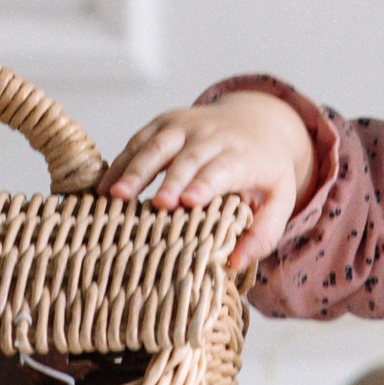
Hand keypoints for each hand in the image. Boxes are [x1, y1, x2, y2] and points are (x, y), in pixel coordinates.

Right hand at [100, 92, 315, 267]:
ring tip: (115, 195)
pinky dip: (121, 162)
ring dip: (136, 169)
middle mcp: (214, 136)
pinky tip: (104, 187)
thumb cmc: (263, 170)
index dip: (205, 183)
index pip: (223, 169)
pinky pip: (139, 141)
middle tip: (155, 205)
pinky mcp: (164, 123)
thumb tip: (234, 263)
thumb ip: (264, 233)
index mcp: (244, 156)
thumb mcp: (279, 200)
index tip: (189, 202)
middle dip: (170, 180)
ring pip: (158, 145)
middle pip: (189, 158)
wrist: (255, 120)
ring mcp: (186, 126)